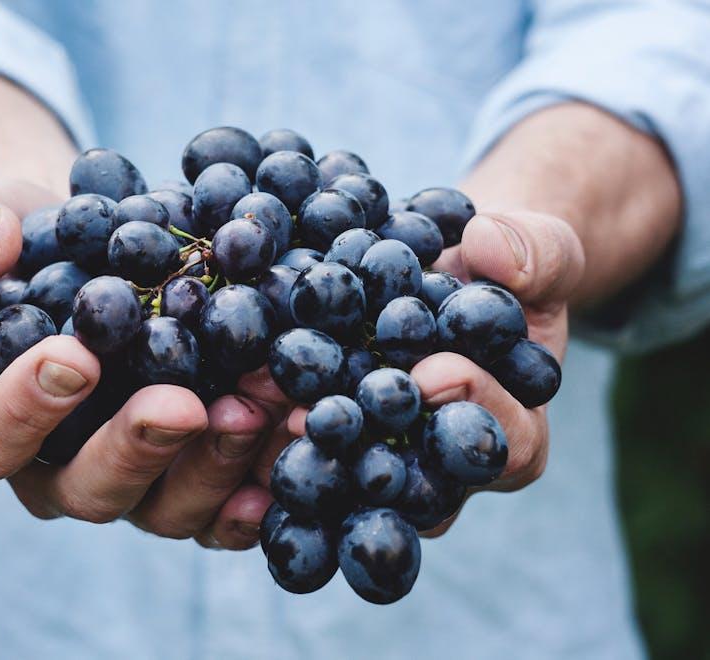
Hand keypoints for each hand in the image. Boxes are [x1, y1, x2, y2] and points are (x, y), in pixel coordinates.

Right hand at [0, 177, 280, 548]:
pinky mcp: (194, 472)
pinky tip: (298, 444)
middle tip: (182, 405)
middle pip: (88, 489)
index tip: (73, 357)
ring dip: (216, 463)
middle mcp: (58, 467)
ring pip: (167, 505)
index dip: (21, 410)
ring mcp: (135, 477)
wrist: (92, 246)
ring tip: (260, 408)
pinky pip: (227, 503)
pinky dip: (264, 482)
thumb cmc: (16, 238)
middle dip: (138, 448)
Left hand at [282, 209, 584, 535]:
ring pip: (352, 475)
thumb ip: (535, 252)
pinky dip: (273, 420)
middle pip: (416, 481)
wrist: (454, 271)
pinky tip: (235, 394)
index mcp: (514, 431)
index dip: (475, 410)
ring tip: (264, 406)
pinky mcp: (338, 437)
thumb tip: (490, 249)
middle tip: (322, 416)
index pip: (506, 443)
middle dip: (370, 446)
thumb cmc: (507, 269)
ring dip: (306, 445)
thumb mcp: (540, 249)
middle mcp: (446, 465)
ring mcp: (387, 457)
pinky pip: (308, 443)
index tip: (434, 371)